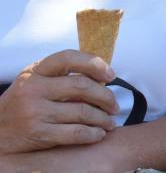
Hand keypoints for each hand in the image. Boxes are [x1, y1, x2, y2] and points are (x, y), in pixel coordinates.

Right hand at [0, 50, 118, 153]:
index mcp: (35, 71)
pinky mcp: (38, 133)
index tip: (110, 75)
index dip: (95, 63)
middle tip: (115, 105)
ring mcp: (35, 112)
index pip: (69, 58)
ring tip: (110, 122)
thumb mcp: (35, 81)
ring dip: (103, 118)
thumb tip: (101, 78)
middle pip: (82, 86)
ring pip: (83, 112)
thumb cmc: (23, 103)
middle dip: (106, 96)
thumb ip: (61, 76)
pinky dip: (93, 134)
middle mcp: (34, 89)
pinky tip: (99, 134)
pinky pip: (75, 133)